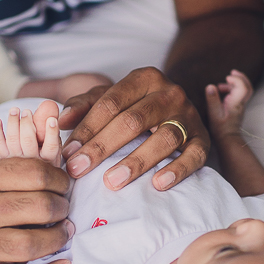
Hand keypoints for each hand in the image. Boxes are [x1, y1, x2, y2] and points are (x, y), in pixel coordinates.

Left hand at [0, 102, 62, 164]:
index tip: (51, 120)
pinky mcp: (4, 159)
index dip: (51, 132)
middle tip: (26, 111)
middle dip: (26, 124)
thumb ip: (52, 131)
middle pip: (27, 141)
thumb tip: (50, 109)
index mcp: (47, 160)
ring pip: (12, 140)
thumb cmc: (44, 157)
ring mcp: (16, 161)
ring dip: (12, 123)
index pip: (51, 146)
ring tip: (14, 110)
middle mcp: (31, 162)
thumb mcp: (54, 147)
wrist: (30, 176)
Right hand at [0, 154, 73, 263]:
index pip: (35, 173)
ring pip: (29, 244)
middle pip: (37, 207)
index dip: (59, 180)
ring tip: (64, 233)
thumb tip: (65, 157)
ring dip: (57, 239)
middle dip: (61, 208)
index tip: (64, 187)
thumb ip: (24, 158)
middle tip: (64, 211)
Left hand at [56, 66, 208, 191]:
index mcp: (144, 78)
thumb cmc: (138, 106)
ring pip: (163, 138)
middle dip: (102, 147)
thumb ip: (84, 106)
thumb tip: (60, 122)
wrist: (181, 108)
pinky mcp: (203, 139)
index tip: (67, 153)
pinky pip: (194, 156)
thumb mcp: (111, 99)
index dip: (87, 128)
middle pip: (133, 120)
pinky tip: (158, 184)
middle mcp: (170, 93)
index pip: (111, 103)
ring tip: (111, 182)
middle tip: (78, 170)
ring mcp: (189, 116)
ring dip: (136, 162)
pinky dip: (177, 170)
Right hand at [205, 69, 252, 140]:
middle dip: (241, 77)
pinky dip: (231, 89)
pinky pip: (238, 94)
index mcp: (236, 103)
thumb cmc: (220, 128)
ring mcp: (240, 105)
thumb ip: (212, 99)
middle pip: (248, 87)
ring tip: (220, 85)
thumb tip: (210, 86)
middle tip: (232, 72)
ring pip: (243, 90)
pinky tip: (220, 92)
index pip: (243, 87)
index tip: (227, 77)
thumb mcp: (213, 113)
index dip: (237, 79)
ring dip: (234, 84)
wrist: (228, 139)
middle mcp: (240, 103)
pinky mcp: (237, 107)